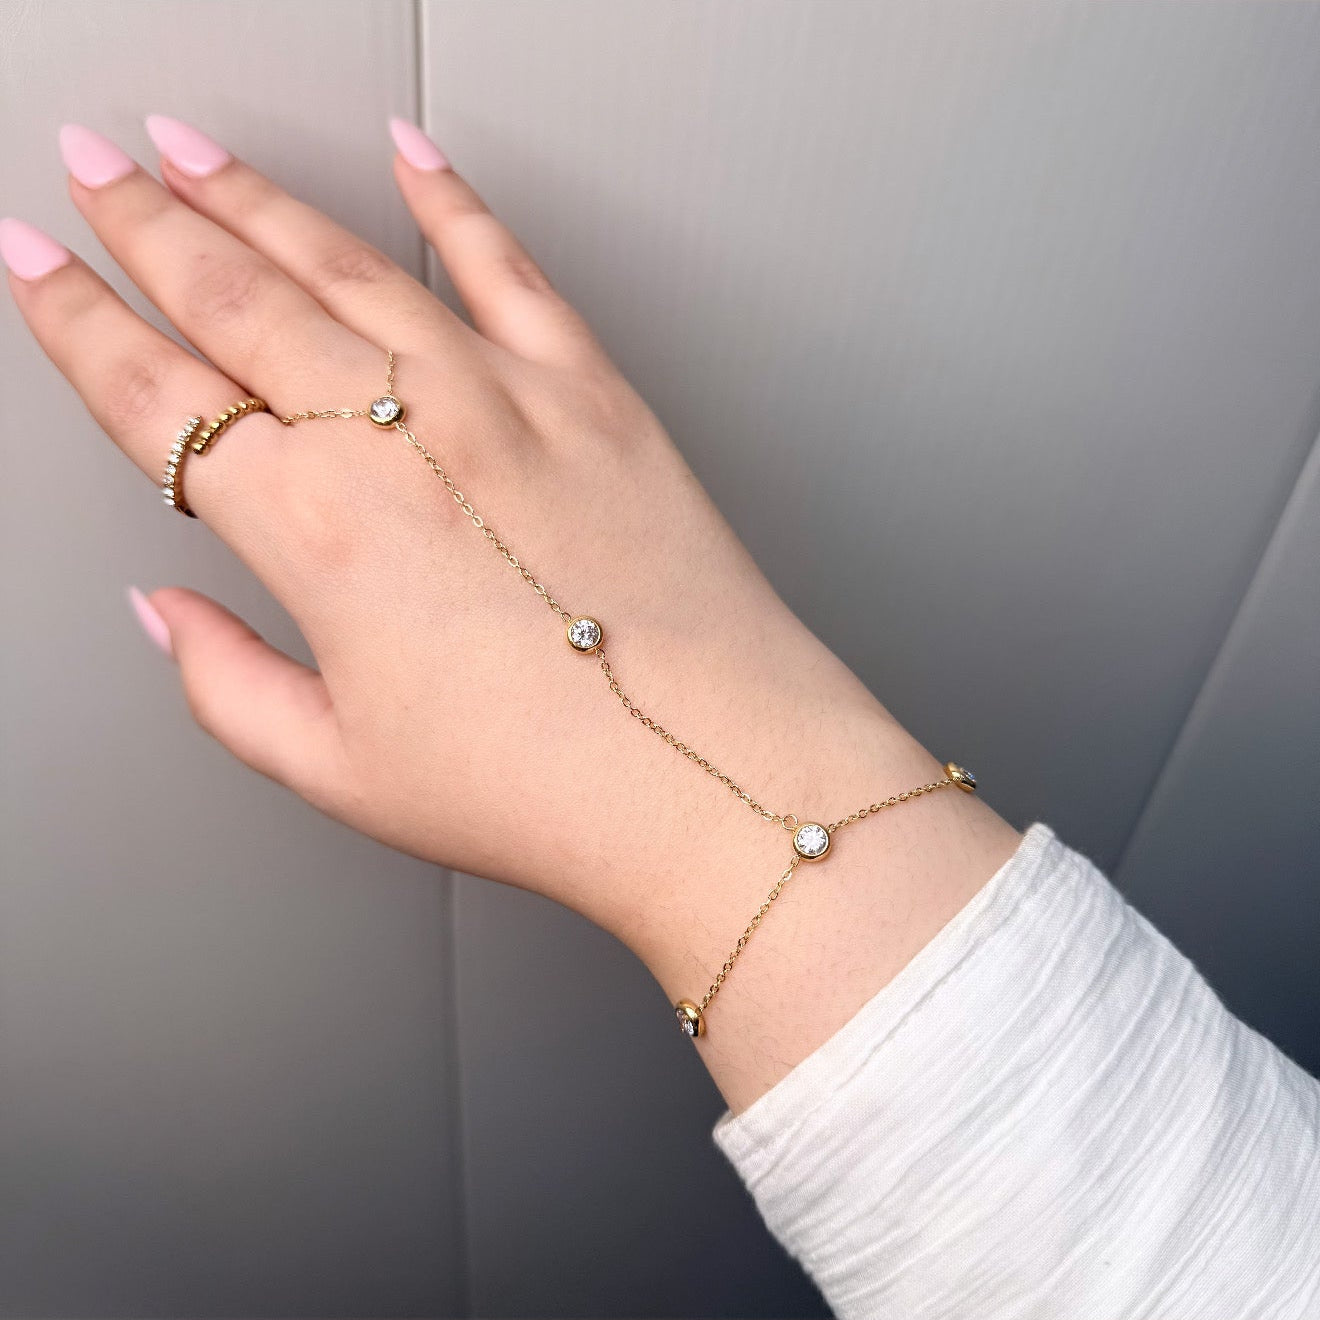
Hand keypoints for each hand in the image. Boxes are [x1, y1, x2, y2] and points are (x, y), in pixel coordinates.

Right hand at [3, 117, 1019, 1107]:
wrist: (711, 771)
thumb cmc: (544, 786)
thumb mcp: (341, 770)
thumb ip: (228, 685)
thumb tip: (171, 614)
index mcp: (314, 529)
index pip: (154, 394)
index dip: (76, 319)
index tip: (34, 264)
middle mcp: (398, 437)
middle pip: (234, 295)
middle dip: (145, 219)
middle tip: (91, 165)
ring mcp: (500, 399)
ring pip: (347, 260)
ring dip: (257, 194)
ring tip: (194, 148)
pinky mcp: (591, 392)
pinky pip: (507, 265)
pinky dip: (452, 200)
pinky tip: (408, 153)